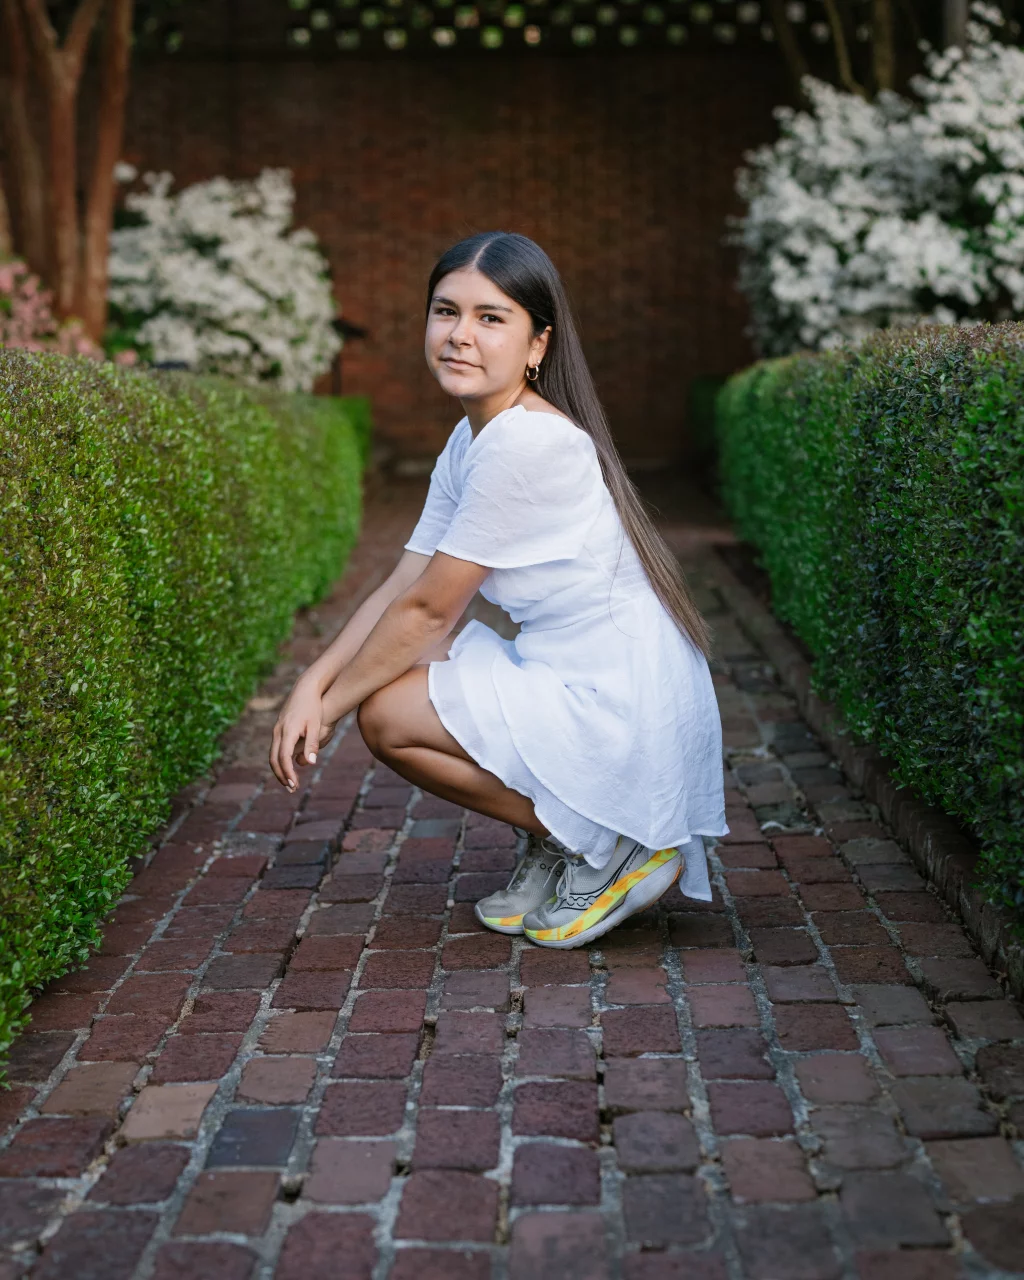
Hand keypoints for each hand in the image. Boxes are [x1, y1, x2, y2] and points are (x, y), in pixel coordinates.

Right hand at [270, 677, 334, 791]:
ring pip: (272, 754)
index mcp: (287, 732)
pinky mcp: (279, 728)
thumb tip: (310, 763)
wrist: (305, 689)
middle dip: (281, 775)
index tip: (294, 785)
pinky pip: (275, 748)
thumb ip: (312, 745)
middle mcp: (278, 732)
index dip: (288, 773)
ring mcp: (276, 729)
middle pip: (274, 759)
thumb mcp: (315, 726)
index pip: (283, 758)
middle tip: (291, 789)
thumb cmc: (313, 707)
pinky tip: (289, 767)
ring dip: (279, 769)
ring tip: (289, 782)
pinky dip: (279, 761)